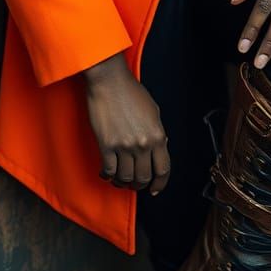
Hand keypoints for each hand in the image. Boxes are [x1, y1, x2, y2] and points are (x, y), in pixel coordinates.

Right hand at [83, 52, 169, 195]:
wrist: (109, 80)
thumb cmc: (130, 91)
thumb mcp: (153, 110)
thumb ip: (157, 132)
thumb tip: (159, 148)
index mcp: (157, 135)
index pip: (163, 170)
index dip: (160, 184)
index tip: (155, 189)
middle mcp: (142, 144)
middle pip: (143, 177)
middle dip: (140, 184)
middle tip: (135, 184)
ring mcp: (124, 146)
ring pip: (125, 178)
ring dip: (123, 182)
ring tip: (120, 179)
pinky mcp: (106, 145)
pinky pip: (109, 170)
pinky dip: (108, 175)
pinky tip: (107, 173)